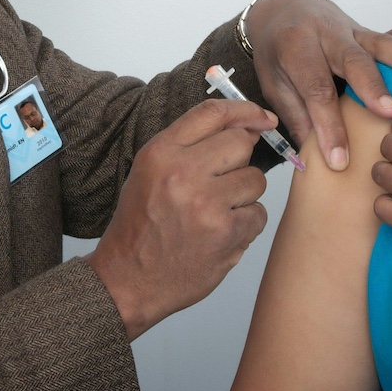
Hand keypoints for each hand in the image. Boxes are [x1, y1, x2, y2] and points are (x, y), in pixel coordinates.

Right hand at [85, 99, 272, 340]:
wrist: (128, 279)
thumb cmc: (141, 224)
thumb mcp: (150, 171)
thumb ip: (190, 145)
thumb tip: (245, 127)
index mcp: (161, 153)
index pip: (213, 113)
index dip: (245, 111)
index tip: (262, 118)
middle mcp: (183, 173)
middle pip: (241, 143)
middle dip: (240, 161)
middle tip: (223, 182)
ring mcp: (206, 204)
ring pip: (256, 180)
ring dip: (244, 195)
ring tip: (216, 212)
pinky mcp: (227, 233)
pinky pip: (259, 214)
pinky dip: (246, 224)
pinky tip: (220, 233)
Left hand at [243, 0, 391, 170]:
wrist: (283, 10)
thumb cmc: (278, 52)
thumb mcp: (274, 83)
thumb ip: (296, 116)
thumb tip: (314, 157)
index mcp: (296, 49)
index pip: (316, 91)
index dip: (329, 127)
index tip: (340, 160)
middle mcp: (326, 36)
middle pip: (352, 61)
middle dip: (373, 88)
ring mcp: (352, 31)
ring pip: (379, 43)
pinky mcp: (369, 31)